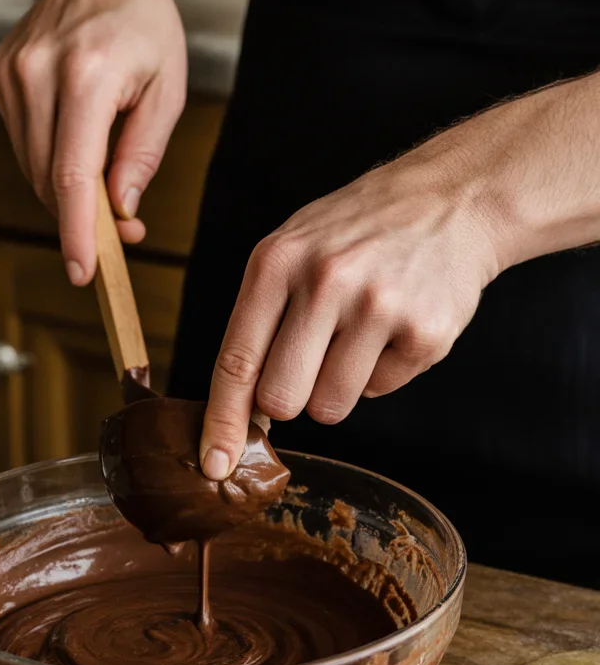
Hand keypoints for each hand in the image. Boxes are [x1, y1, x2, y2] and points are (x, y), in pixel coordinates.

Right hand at [0, 0, 186, 285]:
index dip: (75, 232)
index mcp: (86, 76)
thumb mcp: (166, 90)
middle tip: (122, 229)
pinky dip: (50, 159)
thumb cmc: (143, 26)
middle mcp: (38, 74)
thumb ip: (142, 156)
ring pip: (32, 168)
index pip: (72, 174)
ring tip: (104, 178)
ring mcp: (10, 74)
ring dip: (66, 191)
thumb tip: (120, 214)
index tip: (82, 272)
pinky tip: (76, 135)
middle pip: (49, 180)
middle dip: (82, 217)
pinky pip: (23, 144)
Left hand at [199, 146, 504, 479]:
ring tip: (356, 333)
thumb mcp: (291, 250)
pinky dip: (382, 370)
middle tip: (308, 361)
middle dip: (287, 400)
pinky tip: (392, 325)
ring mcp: (379, 307)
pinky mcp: (425, 332)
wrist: (451, 200)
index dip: (222, 421)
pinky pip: (380, 391)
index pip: (236, 361)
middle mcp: (325, 281)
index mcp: (278, 262)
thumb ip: (259, 323)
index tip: (214, 464)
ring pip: (330, 407)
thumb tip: (241, 412)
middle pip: (281, 400)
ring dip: (336, 386)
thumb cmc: (355, 233)